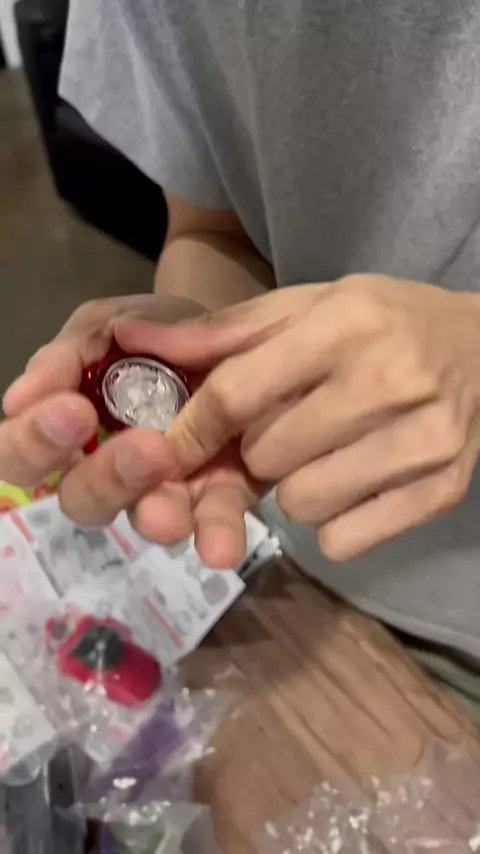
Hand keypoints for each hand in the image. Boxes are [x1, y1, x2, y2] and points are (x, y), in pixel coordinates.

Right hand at [3, 293, 257, 567]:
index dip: (34, 444)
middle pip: (83, 499)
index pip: (21, 456)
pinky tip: (221, 542)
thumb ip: (66, 356)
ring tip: (174, 512)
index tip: (74, 411)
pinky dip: (217, 529)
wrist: (227, 330)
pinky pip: (212, 521)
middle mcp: (104, 472)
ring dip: (159, 514)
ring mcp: (161, 489)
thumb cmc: (148, 332)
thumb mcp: (104, 326)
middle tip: (146, 447)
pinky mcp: (216, 497)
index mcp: (63, 431)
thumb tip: (20, 398)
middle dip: (107, 478)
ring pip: (146, 518)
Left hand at [117, 275, 479, 560]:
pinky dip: (332, 522)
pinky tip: (352, 481)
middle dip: (257, 453)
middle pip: (266, 457)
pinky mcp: (442, 490)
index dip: (193, 428)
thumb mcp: (307, 307)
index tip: (175, 445)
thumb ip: (222, 332)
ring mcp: (424, 441)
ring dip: (293, 488)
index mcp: (347, 324)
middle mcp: (390, 380)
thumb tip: (131, 336)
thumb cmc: (383, 322)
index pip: (238, 392)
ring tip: (322, 454)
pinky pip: (343, 540)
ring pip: (301, 505)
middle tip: (284, 431)